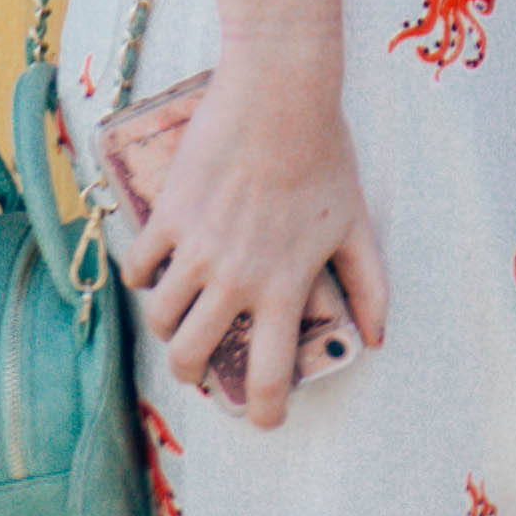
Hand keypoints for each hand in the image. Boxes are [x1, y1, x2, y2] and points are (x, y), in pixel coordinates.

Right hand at [115, 45, 389, 432]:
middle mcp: (234, 279)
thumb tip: (376, 337)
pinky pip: (138, 267)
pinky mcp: (166, 218)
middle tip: (201, 365)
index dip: (265, 412)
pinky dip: (145, 275)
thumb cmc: (325, 155)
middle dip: (192, 374)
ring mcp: (195, 250)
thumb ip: (369, 284)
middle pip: (190, 358)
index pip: (270, 376)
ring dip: (167, 325)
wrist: (280, 95)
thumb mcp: (355, 224)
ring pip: (158, 319)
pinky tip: (159, 266)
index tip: (265, 421)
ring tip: (179, 315)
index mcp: (283, 287)